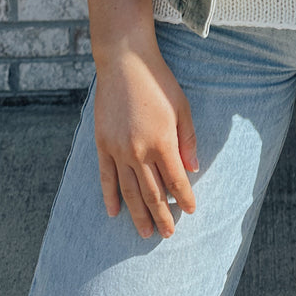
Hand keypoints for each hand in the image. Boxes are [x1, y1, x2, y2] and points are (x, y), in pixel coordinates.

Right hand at [92, 39, 198, 238]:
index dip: (184, 198)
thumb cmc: (158, 81)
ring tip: (145, 233)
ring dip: (138, 214)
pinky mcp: (102, 144)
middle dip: (162, 216)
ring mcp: (117, 149)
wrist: (124, 61)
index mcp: (162, 142)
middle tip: (168, 234)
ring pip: (129, 192)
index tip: (191, 211)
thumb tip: (192, 169)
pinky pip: (106, 177)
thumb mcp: (182, 107)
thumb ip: (187, 140)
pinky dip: (110, 197)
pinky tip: (114, 213)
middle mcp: (138, 151)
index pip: (176, 181)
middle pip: (152, 193)